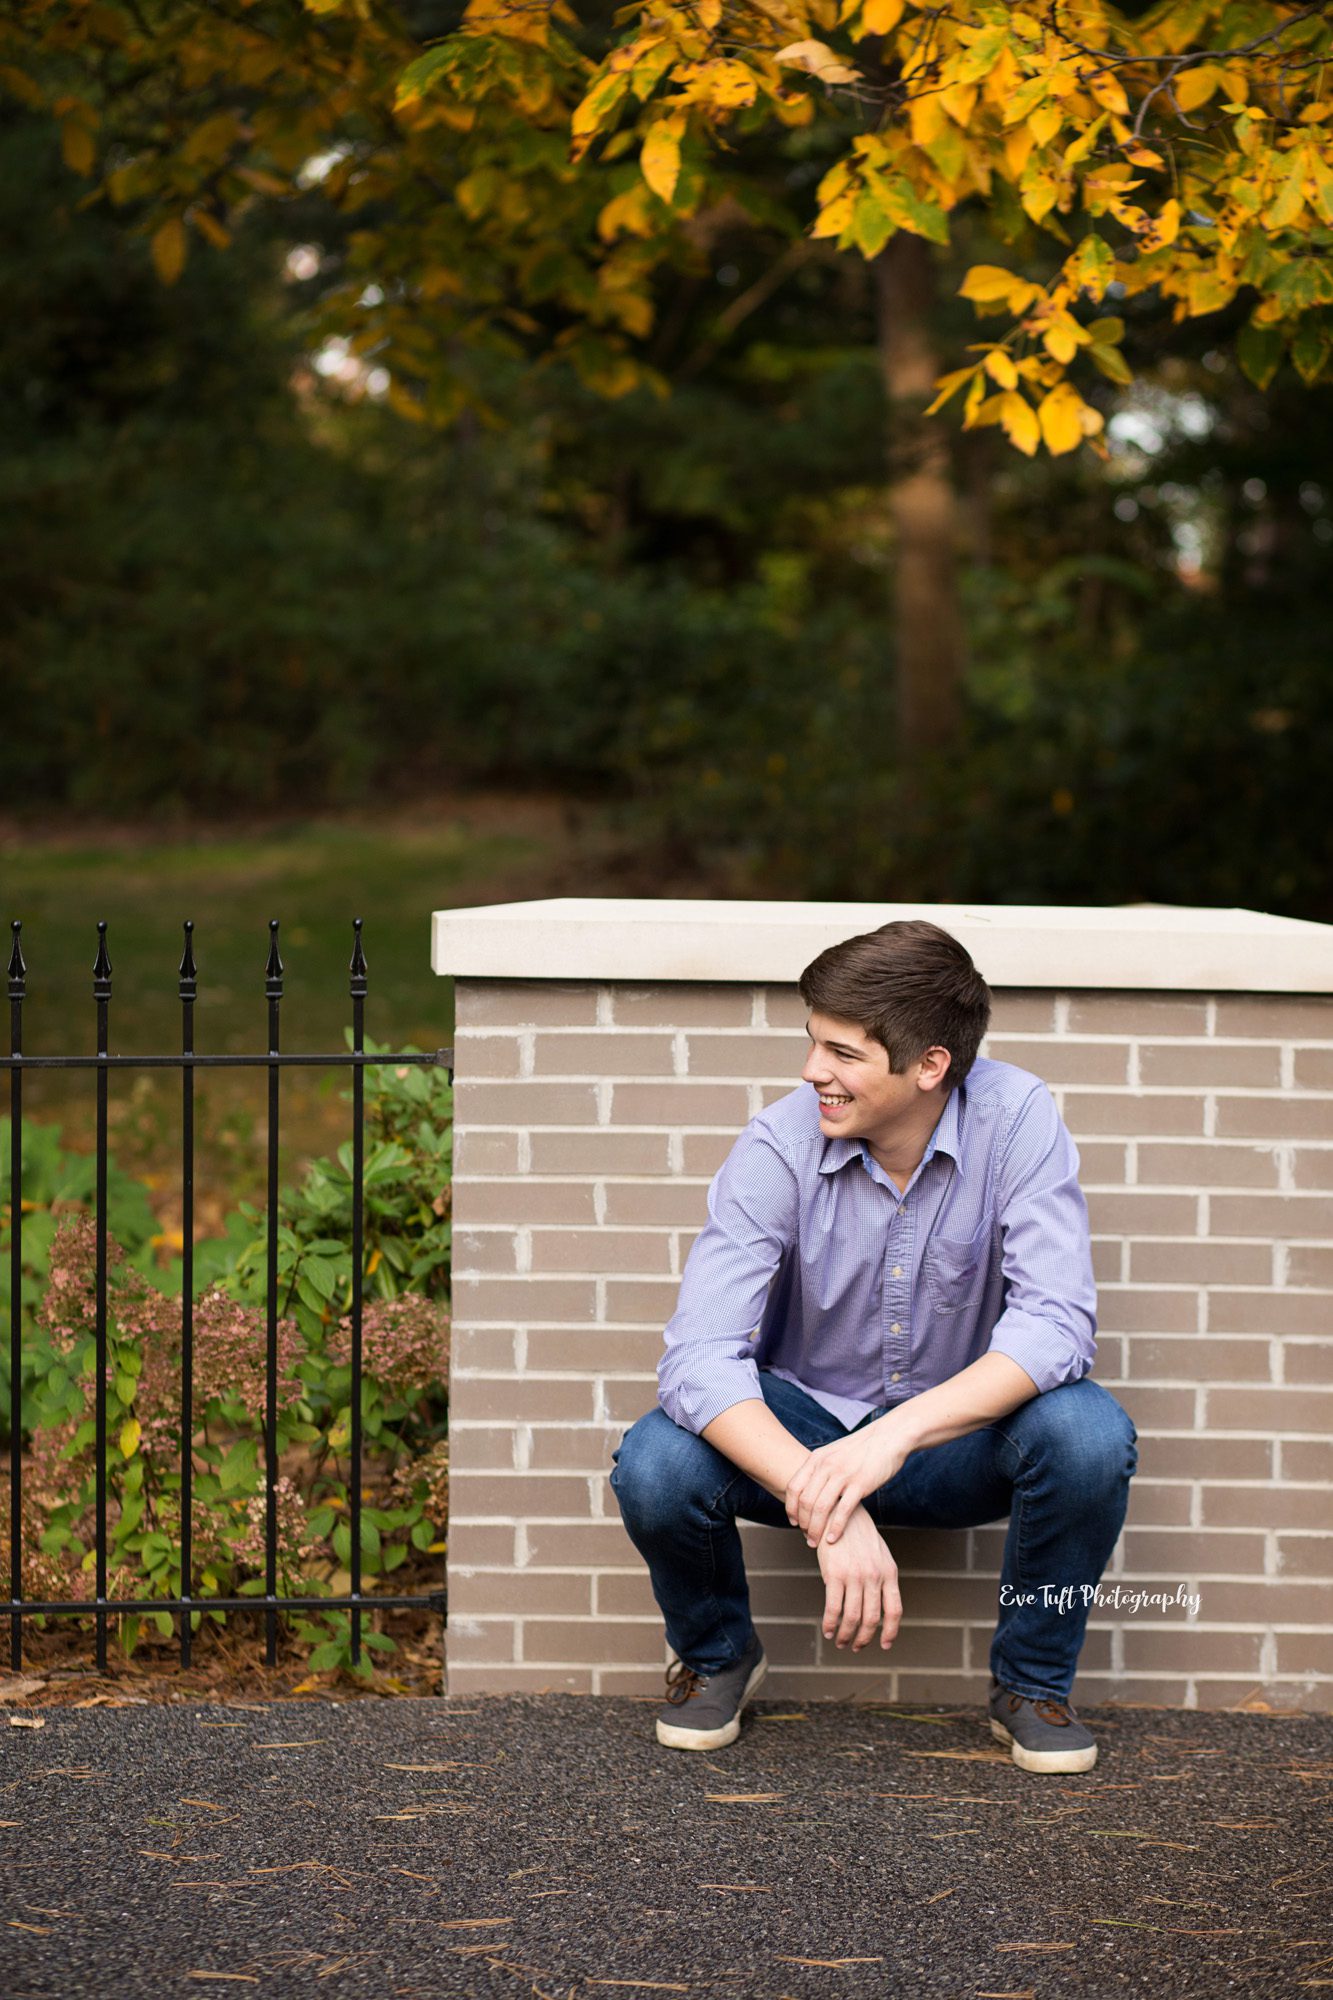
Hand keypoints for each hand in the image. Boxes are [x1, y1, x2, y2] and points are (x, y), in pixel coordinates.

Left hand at [784, 1418, 909, 1547]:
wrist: (888, 1437)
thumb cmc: (862, 1449)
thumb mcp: (834, 1453)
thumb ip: (820, 1469)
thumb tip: (809, 1489)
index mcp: (817, 1458)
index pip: (794, 1487)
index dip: (790, 1508)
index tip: (794, 1522)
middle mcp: (826, 1466)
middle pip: (805, 1501)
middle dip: (803, 1523)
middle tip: (806, 1537)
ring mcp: (843, 1475)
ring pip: (820, 1508)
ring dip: (815, 1529)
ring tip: (815, 1542)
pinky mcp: (860, 1484)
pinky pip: (843, 1511)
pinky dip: (835, 1528)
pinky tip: (833, 1539)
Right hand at [816, 1505, 901, 1652]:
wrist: (838, 1512)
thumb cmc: (858, 1535)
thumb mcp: (879, 1554)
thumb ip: (882, 1577)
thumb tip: (881, 1605)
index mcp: (889, 1572)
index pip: (894, 1610)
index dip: (891, 1631)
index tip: (885, 1645)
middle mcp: (874, 1576)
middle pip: (872, 1619)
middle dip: (863, 1638)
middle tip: (855, 1647)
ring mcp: (855, 1576)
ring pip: (852, 1617)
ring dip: (846, 1635)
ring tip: (840, 1642)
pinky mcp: (834, 1574)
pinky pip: (833, 1608)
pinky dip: (830, 1623)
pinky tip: (827, 1629)